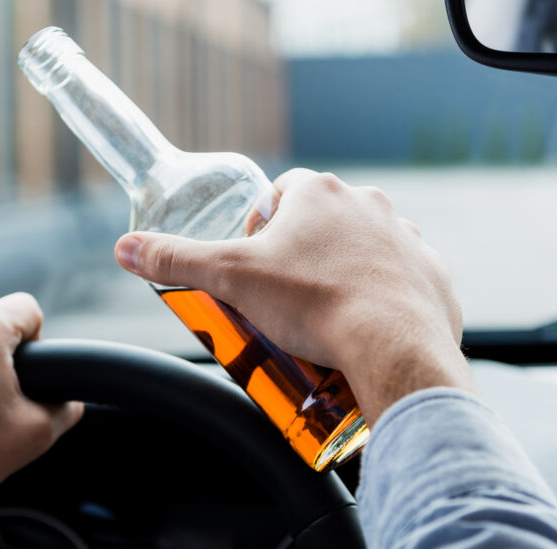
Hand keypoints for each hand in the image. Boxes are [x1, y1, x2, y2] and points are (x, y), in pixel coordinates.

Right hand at [114, 168, 475, 424]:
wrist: (394, 345)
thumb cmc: (314, 304)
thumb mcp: (229, 279)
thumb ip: (175, 260)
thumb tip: (126, 248)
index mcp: (318, 193)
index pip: (278, 195)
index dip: (259, 230)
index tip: (253, 267)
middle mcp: (368, 205)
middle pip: (320, 224)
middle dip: (299, 257)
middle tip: (280, 301)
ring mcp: (405, 239)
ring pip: (361, 251)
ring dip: (340, 274)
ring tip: (321, 319)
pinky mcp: (430, 276)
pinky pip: (399, 280)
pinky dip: (380, 300)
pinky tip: (362, 329)